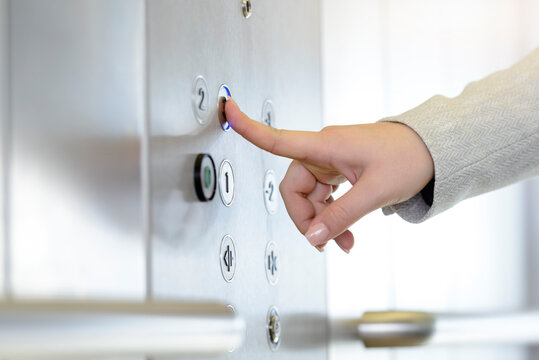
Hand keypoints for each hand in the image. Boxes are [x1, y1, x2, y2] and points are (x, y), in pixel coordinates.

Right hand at [225, 98, 433, 252]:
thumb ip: (341, 216)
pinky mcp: (341, 169)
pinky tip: (345, 233)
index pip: (278, 138)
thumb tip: (313, 237)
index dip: (249, 128)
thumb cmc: (409, 158)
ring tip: (344, 243)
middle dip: (306, 217)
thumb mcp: (374, 191)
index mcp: (326, 145)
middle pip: (294, 187)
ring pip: (310, 196)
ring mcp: (331, 161)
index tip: (227, 112)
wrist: (433, 150)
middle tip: (324, 241)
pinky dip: (332, 216)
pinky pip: (325, 196)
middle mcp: (323, 151)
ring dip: (322, 222)